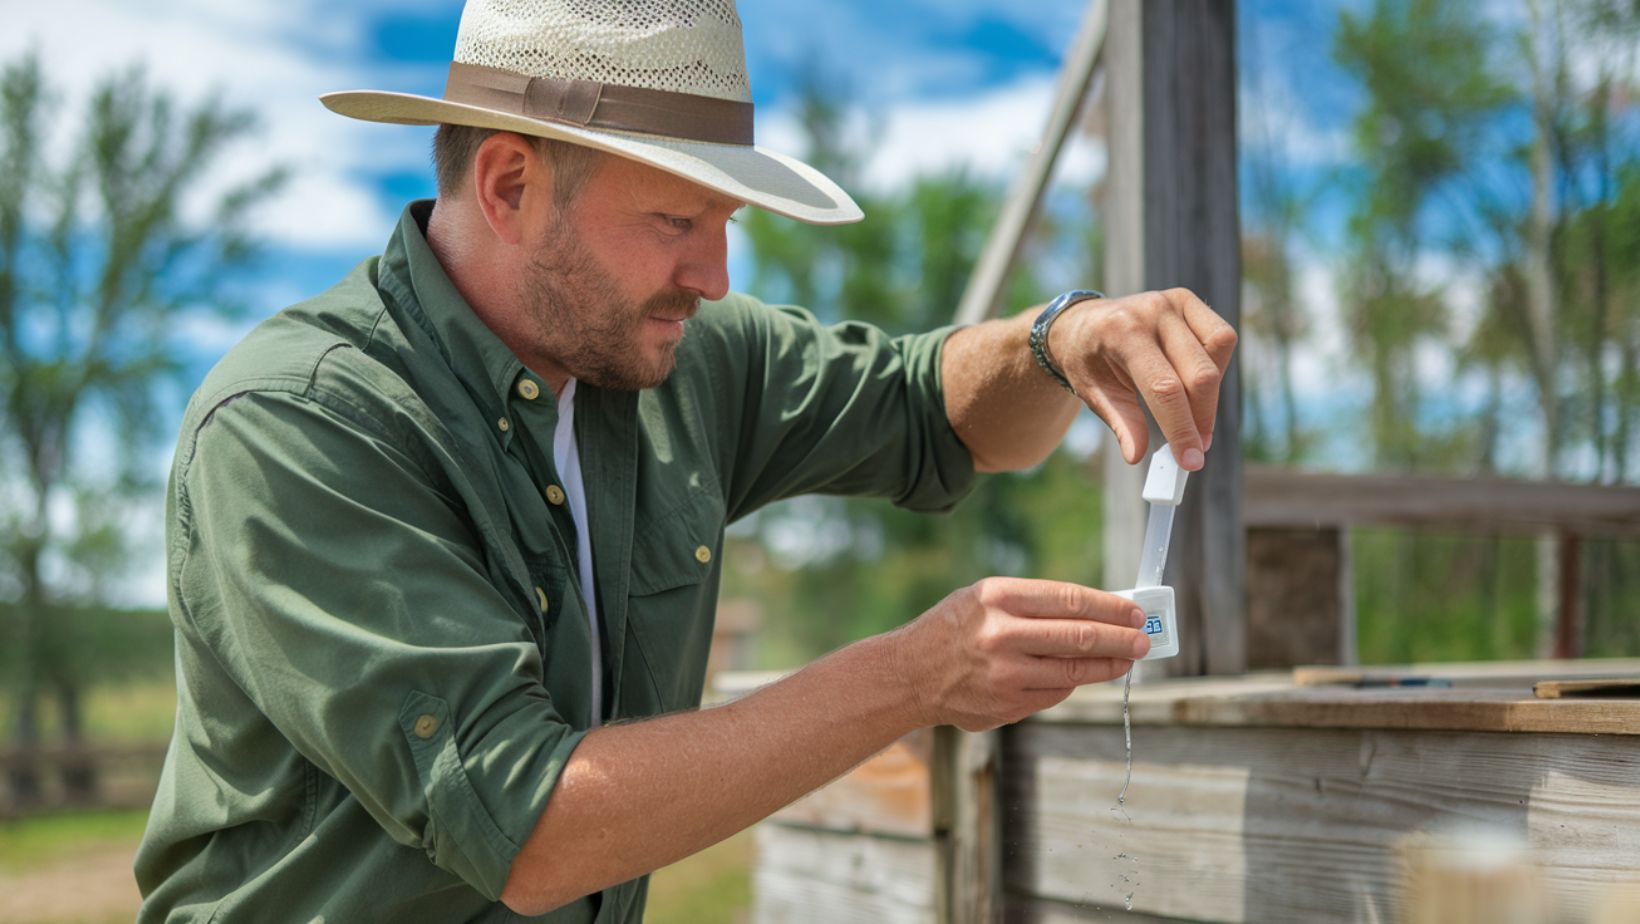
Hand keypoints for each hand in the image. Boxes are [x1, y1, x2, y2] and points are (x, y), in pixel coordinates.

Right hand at [889, 577, 1149, 731]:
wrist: (910, 675)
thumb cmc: (953, 629)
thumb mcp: (984, 598)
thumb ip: (1034, 603)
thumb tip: (1094, 612)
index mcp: (998, 598)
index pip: (1070, 600)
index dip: (1110, 607)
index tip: (1134, 612)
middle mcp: (1002, 634)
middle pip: (1080, 636)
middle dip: (1121, 639)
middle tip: (1144, 640)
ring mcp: (1006, 674)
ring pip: (1075, 670)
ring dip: (1108, 665)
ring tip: (1126, 659)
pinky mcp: (1008, 704)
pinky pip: (1056, 692)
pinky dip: (1074, 681)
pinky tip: (1083, 674)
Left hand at [1048, 288, 1236, 469]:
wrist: (1081, 324)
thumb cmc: (1087, 361)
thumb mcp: (1093, 393)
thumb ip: (1121, 422)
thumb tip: (1138, 456)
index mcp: (1121, 333)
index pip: (1164, 388)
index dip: (1181, 428)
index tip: (1191, 461)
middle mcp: (1152, 311)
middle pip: (1198, 374)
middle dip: (1201, 418)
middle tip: (1196, 448)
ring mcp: (1173, 301)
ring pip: (1217, 352)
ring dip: (1212, 393)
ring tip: (1194, 414)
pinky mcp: (1187, 301)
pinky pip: (1220, 337)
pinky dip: (1217, 366)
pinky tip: (1197, 385)